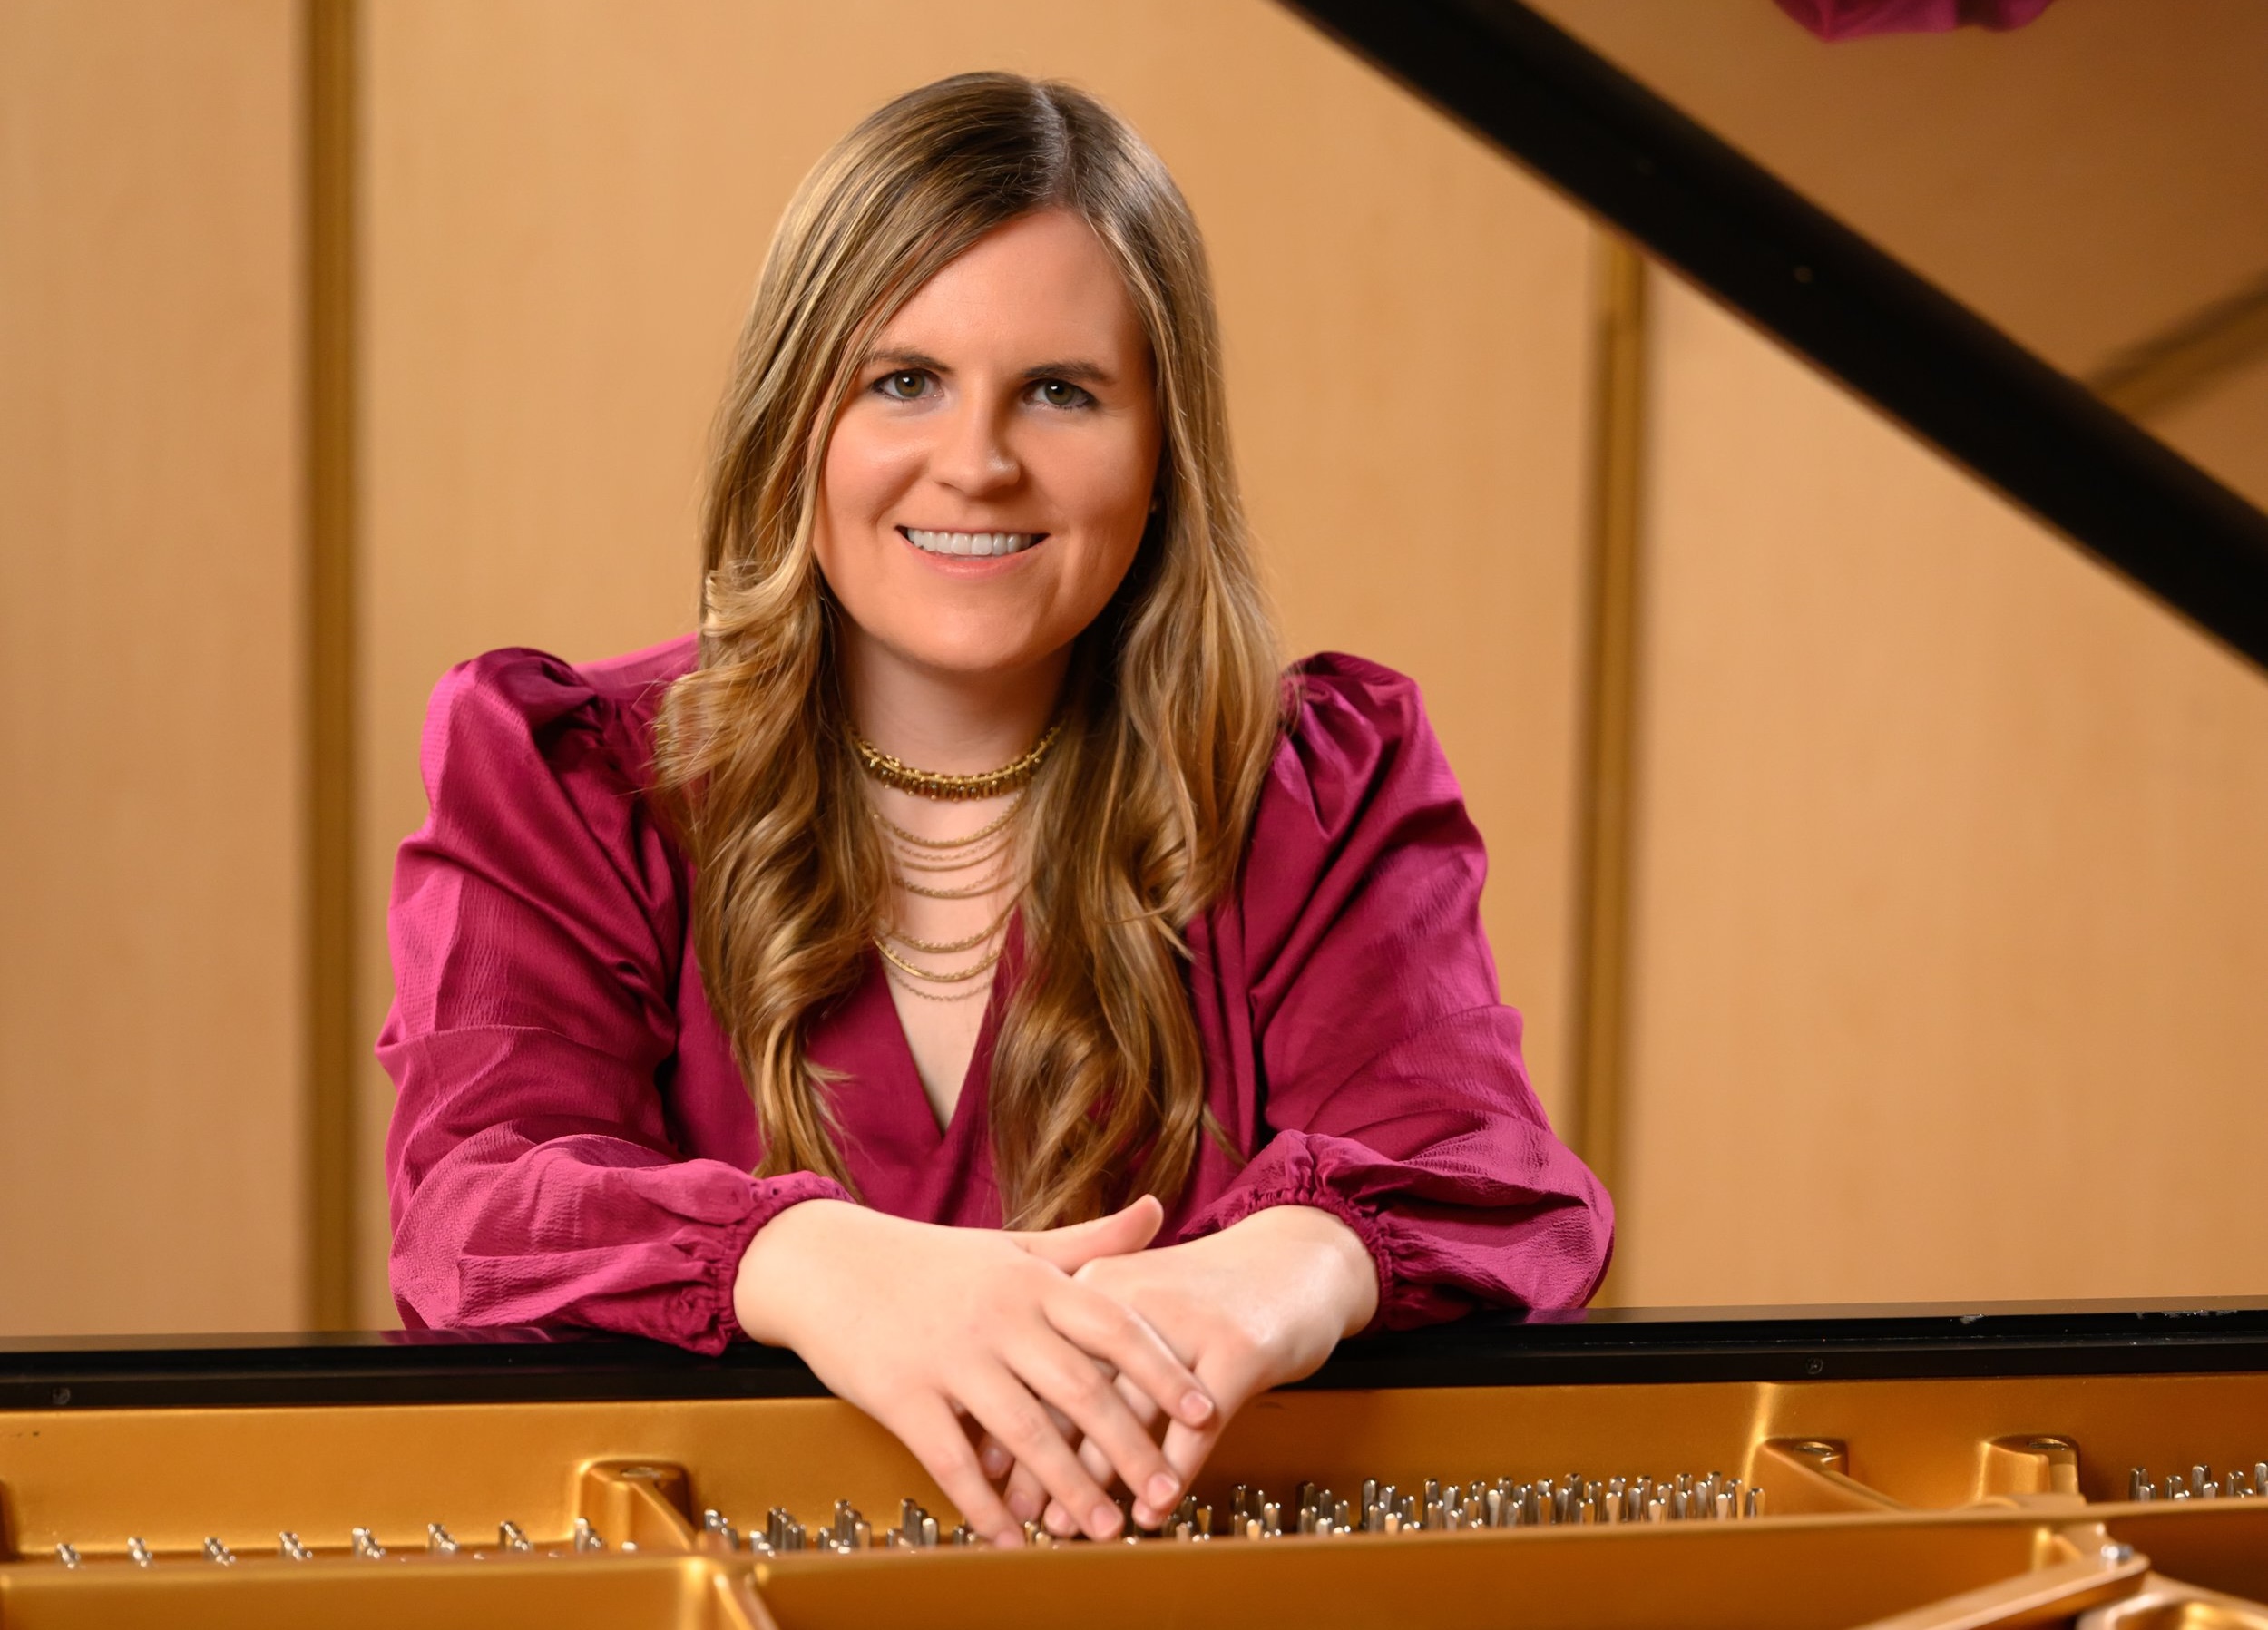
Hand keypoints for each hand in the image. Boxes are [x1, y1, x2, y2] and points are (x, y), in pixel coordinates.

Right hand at [731, 1195, 1214, 1546]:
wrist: (824, 1261)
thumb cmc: (930, 1260)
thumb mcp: (1013, 1244)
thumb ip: (1089, 1240)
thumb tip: (1157, 1209)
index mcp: (1031, 1281)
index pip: (1113, 1325)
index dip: (1161, 1370)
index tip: (1204, 1413)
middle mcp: (998, 1317)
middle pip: (1080, 1389)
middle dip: (1130, 1448)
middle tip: (1169, 1496)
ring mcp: (948, 1357)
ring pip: (1024, 1433)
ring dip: (1071, 1489)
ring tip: (1107, 1531)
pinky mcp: (900, 1395)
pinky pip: (951, 1460)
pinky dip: (984, 1505)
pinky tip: (1012, 1538)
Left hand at [997, 1204, 1379, 1533]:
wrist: (1295, 1261)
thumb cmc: (1204, 1296)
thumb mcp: (1136, 1305)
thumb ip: (1083, 1353)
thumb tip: (1016, 1424)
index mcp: (1100, 1281)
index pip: (1043, 1362)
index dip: (1015, 1420)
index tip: (989, 1477)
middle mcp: (1135, 1297)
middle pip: (1076, 1391)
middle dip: (1047, 1460)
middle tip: (1027, 1513)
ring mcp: (1188, 1322)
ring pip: (1132, 1413)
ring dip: (1101, 1478)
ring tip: (1079, 1525)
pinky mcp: (1238, 1349)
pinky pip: (1196, 1426)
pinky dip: (1173, 1473)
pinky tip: (1156, 1509)